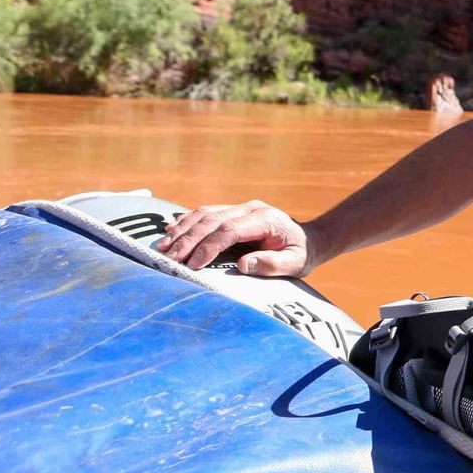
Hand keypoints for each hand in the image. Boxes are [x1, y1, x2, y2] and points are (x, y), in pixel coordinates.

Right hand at [155, 200, 310, 275]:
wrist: (310, 238)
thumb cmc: (301, 254)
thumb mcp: (295, 264)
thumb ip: (272, 265)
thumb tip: (243, 265)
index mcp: (266, 220)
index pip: (229, 231)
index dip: (208, 247)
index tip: (193, 265)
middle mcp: (251, 209)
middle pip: (212, 220)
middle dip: (188, 240)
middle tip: (168, 258)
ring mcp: (242, 207)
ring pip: (205, 214)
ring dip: (182, 230)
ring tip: (162, 247)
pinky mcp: (234, 211)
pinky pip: (206, 213)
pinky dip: (187, 221)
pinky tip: (170, 230)